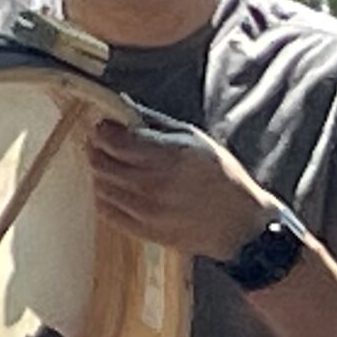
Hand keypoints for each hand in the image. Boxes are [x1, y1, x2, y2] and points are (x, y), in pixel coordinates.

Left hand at [86, 113, 272, 261]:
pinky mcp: (144, 231)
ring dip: (101, 173)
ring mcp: (147, 211)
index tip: (103, 126)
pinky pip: (107, 212)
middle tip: (101, 143)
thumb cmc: (221, 176)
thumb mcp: (194, 138)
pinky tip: (116, 189)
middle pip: (102, 163)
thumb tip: (124, 105)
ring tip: (111, 166)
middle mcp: (155, 184)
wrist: (239, 223)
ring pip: (101, 187)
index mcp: (170, 155)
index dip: (102, 131)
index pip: (115, 141)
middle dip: (97, 149)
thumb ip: (155, 122)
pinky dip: (105, 197)